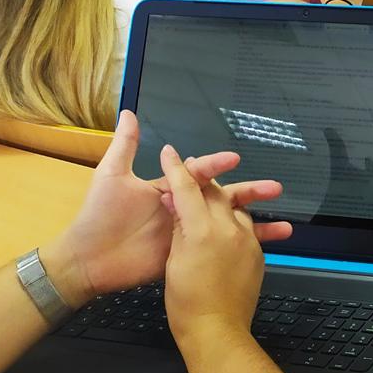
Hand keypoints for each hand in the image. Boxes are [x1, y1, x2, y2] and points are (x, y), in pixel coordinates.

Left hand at [40, 111, 288, 308]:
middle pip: (223, 199)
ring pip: (227, 225)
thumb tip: (130, 111)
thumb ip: (125, 146)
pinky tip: (261, 250)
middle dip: (250, 192)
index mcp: (169, 189)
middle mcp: (183, 209)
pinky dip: (240, 249)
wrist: (88, 260)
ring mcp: (186, 234)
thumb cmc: (99, 216)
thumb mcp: (111, 176)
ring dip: (256, 224)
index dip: (216, 165)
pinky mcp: (186, 256)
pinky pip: (217, 250)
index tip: (235, 158)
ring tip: (284, 225)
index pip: (200, 173)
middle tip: (275, 188)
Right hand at [161, 144, 271, 346]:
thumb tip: (178, 204)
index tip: (170, 153)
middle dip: (204, 180)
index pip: (187, 189)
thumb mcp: (172, 262)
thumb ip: (178, 229)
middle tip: (193, 171)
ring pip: (236, 209)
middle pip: (217, 194)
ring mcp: (247, 241)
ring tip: (217, 197)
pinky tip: (230, 226)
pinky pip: (248, 229)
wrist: (217, 330)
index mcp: (201, 230)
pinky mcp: (257, 255)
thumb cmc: (185, 302)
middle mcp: (228, 229)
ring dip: (226, 201)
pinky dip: (237, 223)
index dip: (177, 169)